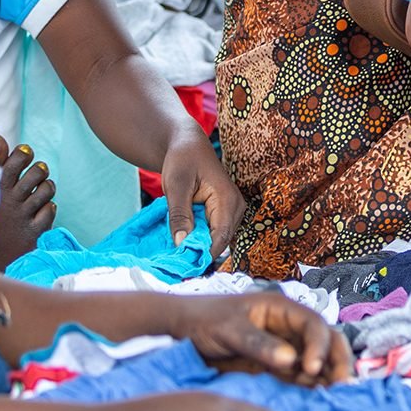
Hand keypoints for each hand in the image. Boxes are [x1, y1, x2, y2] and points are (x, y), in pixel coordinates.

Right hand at [0, 138, 56, 270]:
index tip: (24, 156)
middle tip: (36, 175)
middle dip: (40, 169)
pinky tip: (40, 211)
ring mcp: (23, 218)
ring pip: (47, 189)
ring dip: (47, 187)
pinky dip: (49, 208)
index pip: (14, 162)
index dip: (23, 154)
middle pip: (37, 172)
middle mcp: (11, 202)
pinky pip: (51, 211)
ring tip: (40, 192)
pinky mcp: (32, 234)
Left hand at [159, 121, 243, 257]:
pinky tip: (182, 235)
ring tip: (176, 247)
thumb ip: (179, 214)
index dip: (202, 254)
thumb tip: (181, 243)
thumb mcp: (176, 185)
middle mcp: (236, 208)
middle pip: (220, 241)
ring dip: (197, 244)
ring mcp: (232, 212)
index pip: (220, 238)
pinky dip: (198, 236)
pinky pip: (212, 232)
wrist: (187, 145)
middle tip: (174, 259)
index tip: (181, 265)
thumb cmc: (182, 159)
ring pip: (216, 239)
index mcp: (228, 200)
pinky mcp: (223, 214)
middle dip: (199, 251)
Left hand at [175, 291, 352, 386]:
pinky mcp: (276, 367)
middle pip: (326, 341)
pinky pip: (299, 377)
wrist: (182, 330)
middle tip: (340, 387)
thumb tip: (291, 360)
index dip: (320, 346)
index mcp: (282, 309)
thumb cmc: (204, 320)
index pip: (314, 325)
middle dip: (337, 361)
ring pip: (317, 361)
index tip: (312, 369)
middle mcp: (289, 328)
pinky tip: (316, 401)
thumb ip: (258, 344)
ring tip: (332, 399)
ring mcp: (284, 348)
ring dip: (327, 378)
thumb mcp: (229, 329)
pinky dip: (311, 388)